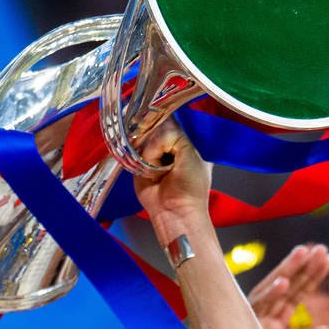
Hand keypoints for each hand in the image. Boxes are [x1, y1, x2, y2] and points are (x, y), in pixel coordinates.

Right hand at [134, 122, 211, 247]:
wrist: (175, 211)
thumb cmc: (190, 187)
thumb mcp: (190, 151)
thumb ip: (173, 132)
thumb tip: (154, 126)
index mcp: (189, 142)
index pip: (176, 118)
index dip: (171, 118)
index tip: (169, 124)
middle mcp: (170, 145)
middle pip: (158, 123)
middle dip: (161, 136)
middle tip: (170, 155)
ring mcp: (155, 153)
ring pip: (146, 135)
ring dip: (153, 150)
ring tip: (163, 169)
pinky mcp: (141, 162)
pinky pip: (138, 149)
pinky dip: (145, 158)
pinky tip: (153, 172)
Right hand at [247, 244, 328, 328]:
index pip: (289, 301)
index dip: (307, 280)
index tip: (325, 260)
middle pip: (280, 294)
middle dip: (301, 270)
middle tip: (321, 250)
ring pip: (266, 298)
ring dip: (286, 274)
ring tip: (305, 254)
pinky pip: (251, 318)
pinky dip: (266, 300)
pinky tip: (283, 283)